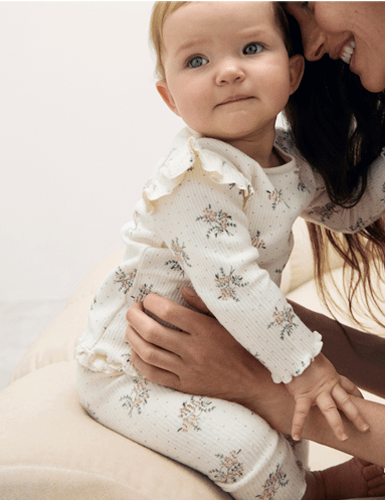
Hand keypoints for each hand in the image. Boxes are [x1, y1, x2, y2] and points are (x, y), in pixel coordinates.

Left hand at [125, 291, 268, 407]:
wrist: (255, 382)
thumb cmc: (242, 345)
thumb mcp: (228, 320)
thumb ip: (204, 304)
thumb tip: (181, 290)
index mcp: (205, 330)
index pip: (169, 312)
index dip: (152, 302)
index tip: (148, 298)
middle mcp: (194, 350)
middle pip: (152, 332)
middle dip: (135, 317)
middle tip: (132, 310)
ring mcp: (187, 371)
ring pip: (148, 353)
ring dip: (133, 338)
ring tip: (130, 328)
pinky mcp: (184, 386)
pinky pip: (153, 375)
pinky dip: (139, 361)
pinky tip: (136, 351)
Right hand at [286, 353, 368, 441]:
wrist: (294, 348)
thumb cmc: (301, 349)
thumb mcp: (315, 355)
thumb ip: (315, 360)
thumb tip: (308, 355)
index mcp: (332, 375)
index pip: (348, 385)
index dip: (356, 393)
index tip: (362, 400)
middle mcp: (328, 385)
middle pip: (346, 402)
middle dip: (356, 416)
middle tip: (365, 428)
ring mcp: (317, 392)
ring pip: (331, 410)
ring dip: (337, 425)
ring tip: (344, 439)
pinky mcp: (303, 395)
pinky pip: (301, 413)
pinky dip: (297, 425)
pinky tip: (296, 436)